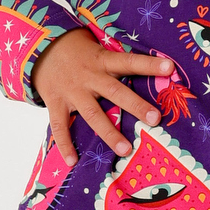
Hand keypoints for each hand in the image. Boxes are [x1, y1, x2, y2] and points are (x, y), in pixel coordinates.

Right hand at [31, 28, 174, 165]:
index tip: (169, 67)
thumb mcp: (97, 48)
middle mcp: (89, 77)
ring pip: (92, 114)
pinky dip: (64, 145)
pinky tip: (72, 161)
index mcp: (102, 60)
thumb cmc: (78, 50)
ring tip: (126, 150)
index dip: (148, 63)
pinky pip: (60, 126)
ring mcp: (72, 92)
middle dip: (135, 106)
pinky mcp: (56, 103)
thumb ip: (116, 61)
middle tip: (155, 119)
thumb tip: (151, 70)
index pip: (129, 61)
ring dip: (109, 133)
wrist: (40, 48)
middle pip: (115, 92)